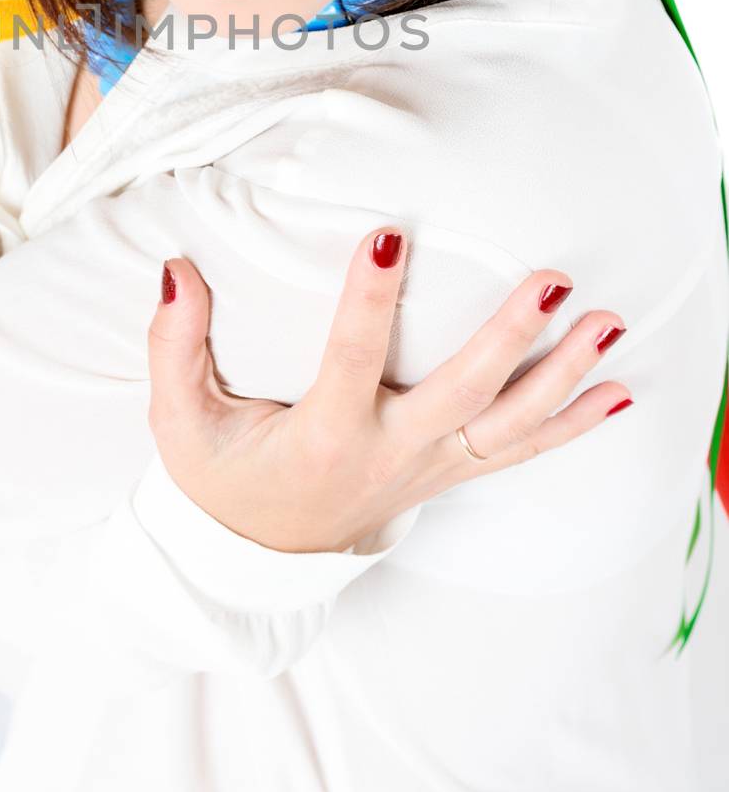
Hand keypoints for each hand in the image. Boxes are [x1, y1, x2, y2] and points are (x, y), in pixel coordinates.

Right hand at [149, 233, 629, 553]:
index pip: (351, 357)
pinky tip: (618, 393)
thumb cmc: (219, 480)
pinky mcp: (446, 472)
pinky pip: (520, 452)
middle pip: (464, 394)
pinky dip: (572, 425)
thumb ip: (174, 343)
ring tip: (610, 325)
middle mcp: (389, 453)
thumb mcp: (179, 421)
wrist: (254, 558)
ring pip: (509, 425)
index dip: (368, 297)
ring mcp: (427, 468)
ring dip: (564, 376)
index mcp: (324, 435)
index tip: (388, 233)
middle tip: (553, 280)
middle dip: (512, 337)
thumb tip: (178, 268)